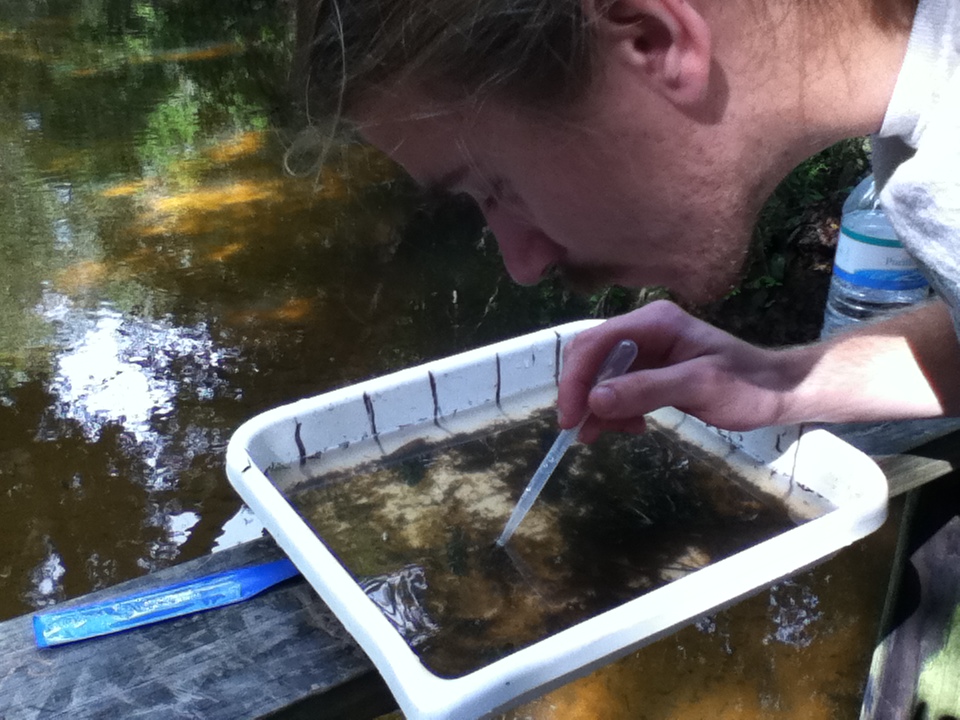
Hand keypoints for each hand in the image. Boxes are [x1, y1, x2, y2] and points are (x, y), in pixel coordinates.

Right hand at [557, 300, 794, 439]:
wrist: (778, 393)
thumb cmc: (746, 385)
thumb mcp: (698, 387)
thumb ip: (645, 389)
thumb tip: (594, 399)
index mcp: (654, 322)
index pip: (596, 342)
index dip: (576, 379)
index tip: (571, 417)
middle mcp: (644, 331)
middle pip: (592, 357)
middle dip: (582, 394)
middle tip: (581, 431)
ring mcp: (647, 352)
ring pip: (601, 377)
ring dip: (597, 408)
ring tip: (608, 435)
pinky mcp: (651, 372)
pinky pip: (618, 390)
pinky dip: (614, 411)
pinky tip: (630, 428)